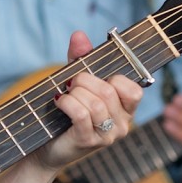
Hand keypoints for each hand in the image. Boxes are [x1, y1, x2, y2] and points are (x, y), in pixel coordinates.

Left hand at [34, 31, 143, 171]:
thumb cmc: (65, 114)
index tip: (94, 77)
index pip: (135, 90)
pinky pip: (81, 114)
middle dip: (85, 80)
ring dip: (74, 93)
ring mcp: (107, 135)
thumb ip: (81, 59)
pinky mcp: (89, 142)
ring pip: (96, 104)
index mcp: (126, 109)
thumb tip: (79, 34)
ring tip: (63, 94)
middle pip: (109, 92)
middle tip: (70, 83)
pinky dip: (67, 102)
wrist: (46, 148)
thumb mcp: (76, 84)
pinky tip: (59, 102)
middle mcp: (123, 124)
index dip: (114, 79)